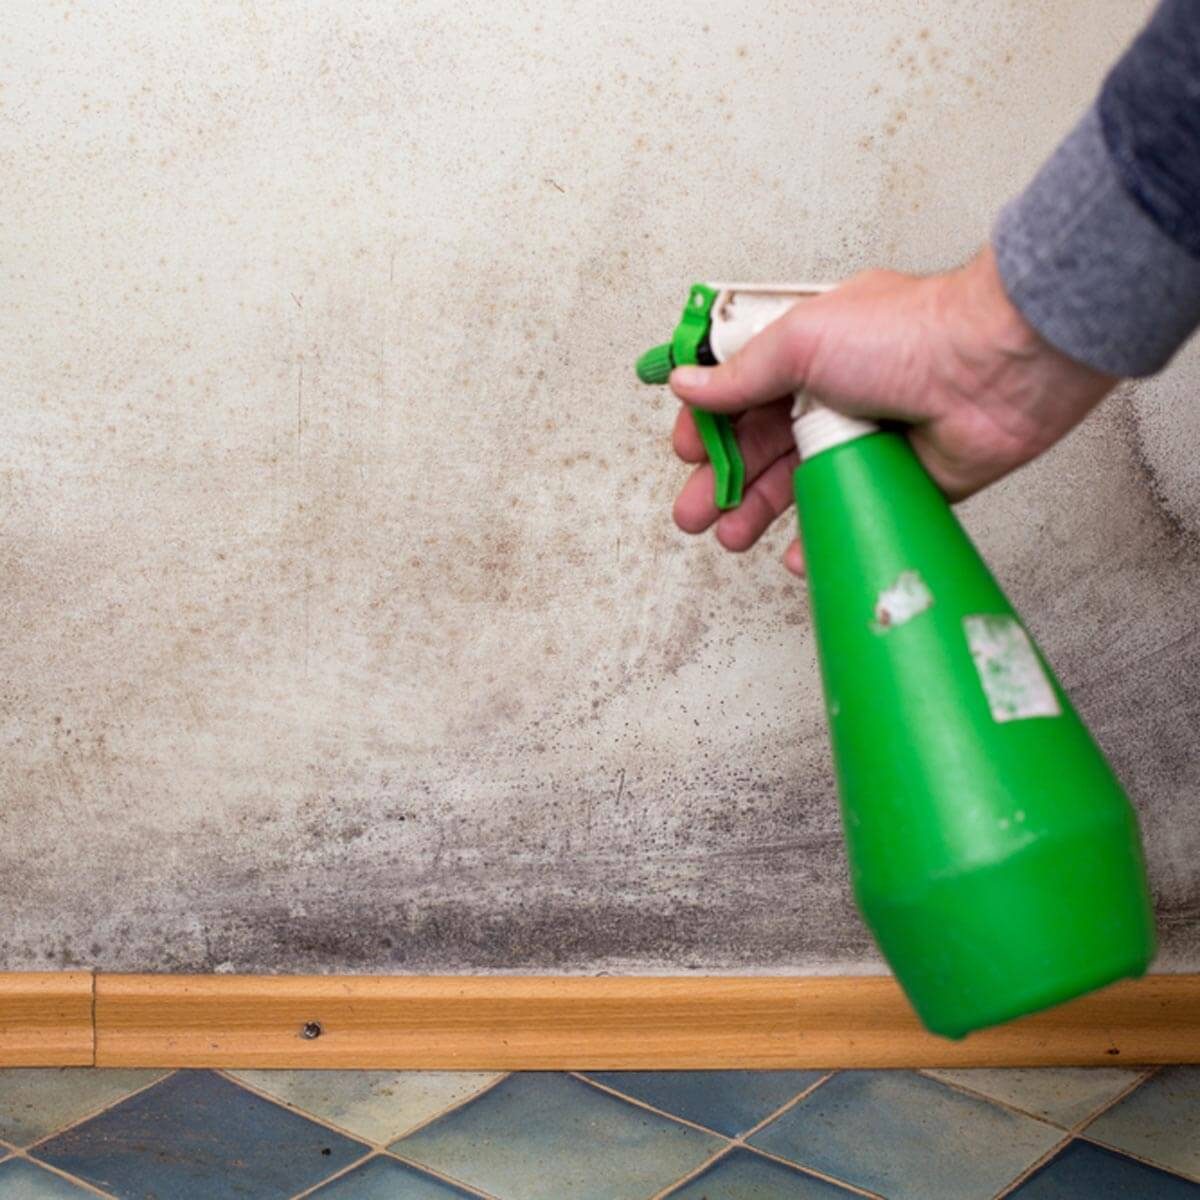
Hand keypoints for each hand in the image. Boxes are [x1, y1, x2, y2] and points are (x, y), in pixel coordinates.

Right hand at [668, 247, 1117, 574]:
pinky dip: (818, 536)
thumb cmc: (908, 334)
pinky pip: (849, 512)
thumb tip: (688, 383)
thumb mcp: (801, 340)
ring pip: (797, 485)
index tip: (686, 452)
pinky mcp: (900, 479)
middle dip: (722, 481)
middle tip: (694, 513)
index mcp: (808, 353)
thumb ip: (740, 373)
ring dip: (759, 512)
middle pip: (762, 447)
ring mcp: (866, 439)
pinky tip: (794, 553)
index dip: (709, 424)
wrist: (994, 368)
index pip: (741, 392)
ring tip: (731, 536)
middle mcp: (834, 395)